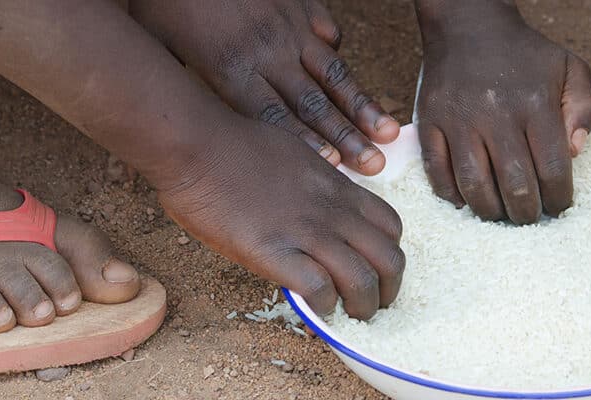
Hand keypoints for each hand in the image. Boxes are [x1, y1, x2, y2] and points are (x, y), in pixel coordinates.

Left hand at [129, 0, 398, 174]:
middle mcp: (267, 51)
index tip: (337, 165)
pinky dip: (338, 55)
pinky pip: (326, 32)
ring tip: (389, 131)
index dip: (308, 143)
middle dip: (348, 136)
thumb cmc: (164, 0)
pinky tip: (353, 82)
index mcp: (230, 68)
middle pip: (313, 102)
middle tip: (376, 164)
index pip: (275, 116)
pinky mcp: (300, 3)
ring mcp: (289, 26)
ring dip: (361, 105)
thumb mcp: (161, 48)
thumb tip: (186, 126)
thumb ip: (184, 87)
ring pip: (332, 72)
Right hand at [153, 119, 403, 319]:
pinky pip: (319, 290)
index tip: (376, 269)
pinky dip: (324, 307)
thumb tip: (317, 206)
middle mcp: (334, 212)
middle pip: (390, 260)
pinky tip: (316, 310)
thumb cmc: (237, 145)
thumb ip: (319, 185)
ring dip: (363, 307)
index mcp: (340, 188)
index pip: (391, 227)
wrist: (198, 146)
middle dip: (389, 290)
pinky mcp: (274, 253)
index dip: (389, 254)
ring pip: (363, 281)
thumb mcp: (299, 156)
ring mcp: (307, 233)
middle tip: (371, 305)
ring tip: (351, 317)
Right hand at [414, 1, 590, 223]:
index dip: (559, 199)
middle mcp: (496, 114)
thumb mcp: (571, 69)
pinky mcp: (429, 122)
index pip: (552, 169)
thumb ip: (586, 109)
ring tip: (502, 214)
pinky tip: (468, 200)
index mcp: (535, 103)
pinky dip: (452, 195)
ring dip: (491, 212)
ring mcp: (458, 120)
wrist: (469, 26)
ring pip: (474, 186)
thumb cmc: (525, 55)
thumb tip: (575, 151)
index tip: (560, 206)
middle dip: (527, 214)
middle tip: (530, 217)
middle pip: (515, 186)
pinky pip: (437, 172)